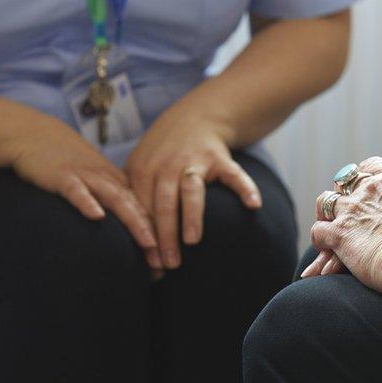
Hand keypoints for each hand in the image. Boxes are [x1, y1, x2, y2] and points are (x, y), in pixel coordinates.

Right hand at [10, 118, 157, 253]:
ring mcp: (86, 177)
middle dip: (153, 235)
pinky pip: (77, 190)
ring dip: (134, 221)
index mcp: (117, 183)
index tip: (169, 260)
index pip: (144, 210)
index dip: (159, 235)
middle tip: (165, 262)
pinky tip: (97, 216)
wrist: (35, 134)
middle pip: (137, 208)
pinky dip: (87, 202)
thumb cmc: (66, 164)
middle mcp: (108, 180)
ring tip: (149, 242)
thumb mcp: (94, 181)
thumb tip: (127, 232)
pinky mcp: (62, 176)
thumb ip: (110, 202)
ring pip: (116, 199)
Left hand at [126, 105, 260, 270]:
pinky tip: (253, 206)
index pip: (141, 209)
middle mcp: (168, 165)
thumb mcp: (141, 167)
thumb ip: (133, 198)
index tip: (150, 266)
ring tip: (192, 241)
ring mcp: (195, 161)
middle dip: (165, 236)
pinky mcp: (220, 158)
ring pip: (191, 190)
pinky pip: (233, 175)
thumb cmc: (164, 153)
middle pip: (162, 204)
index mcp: (144, 171)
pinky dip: (244, 188)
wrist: (196, 116)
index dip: (145, 238)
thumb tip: (128, 245)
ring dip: (191, 215)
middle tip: (169, 265)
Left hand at [303, 168, 381, 295]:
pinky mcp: (340, 232)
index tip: (367, 194)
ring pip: (326, 202)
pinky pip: (319, 230)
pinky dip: (321, 239)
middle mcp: (373, 188)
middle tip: (345, 211)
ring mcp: (353, 208)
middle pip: (346, 183)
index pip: (371, 169)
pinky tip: (326, 250)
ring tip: (329, 225)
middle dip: (344, 196)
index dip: (365, 183)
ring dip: (326, 213)